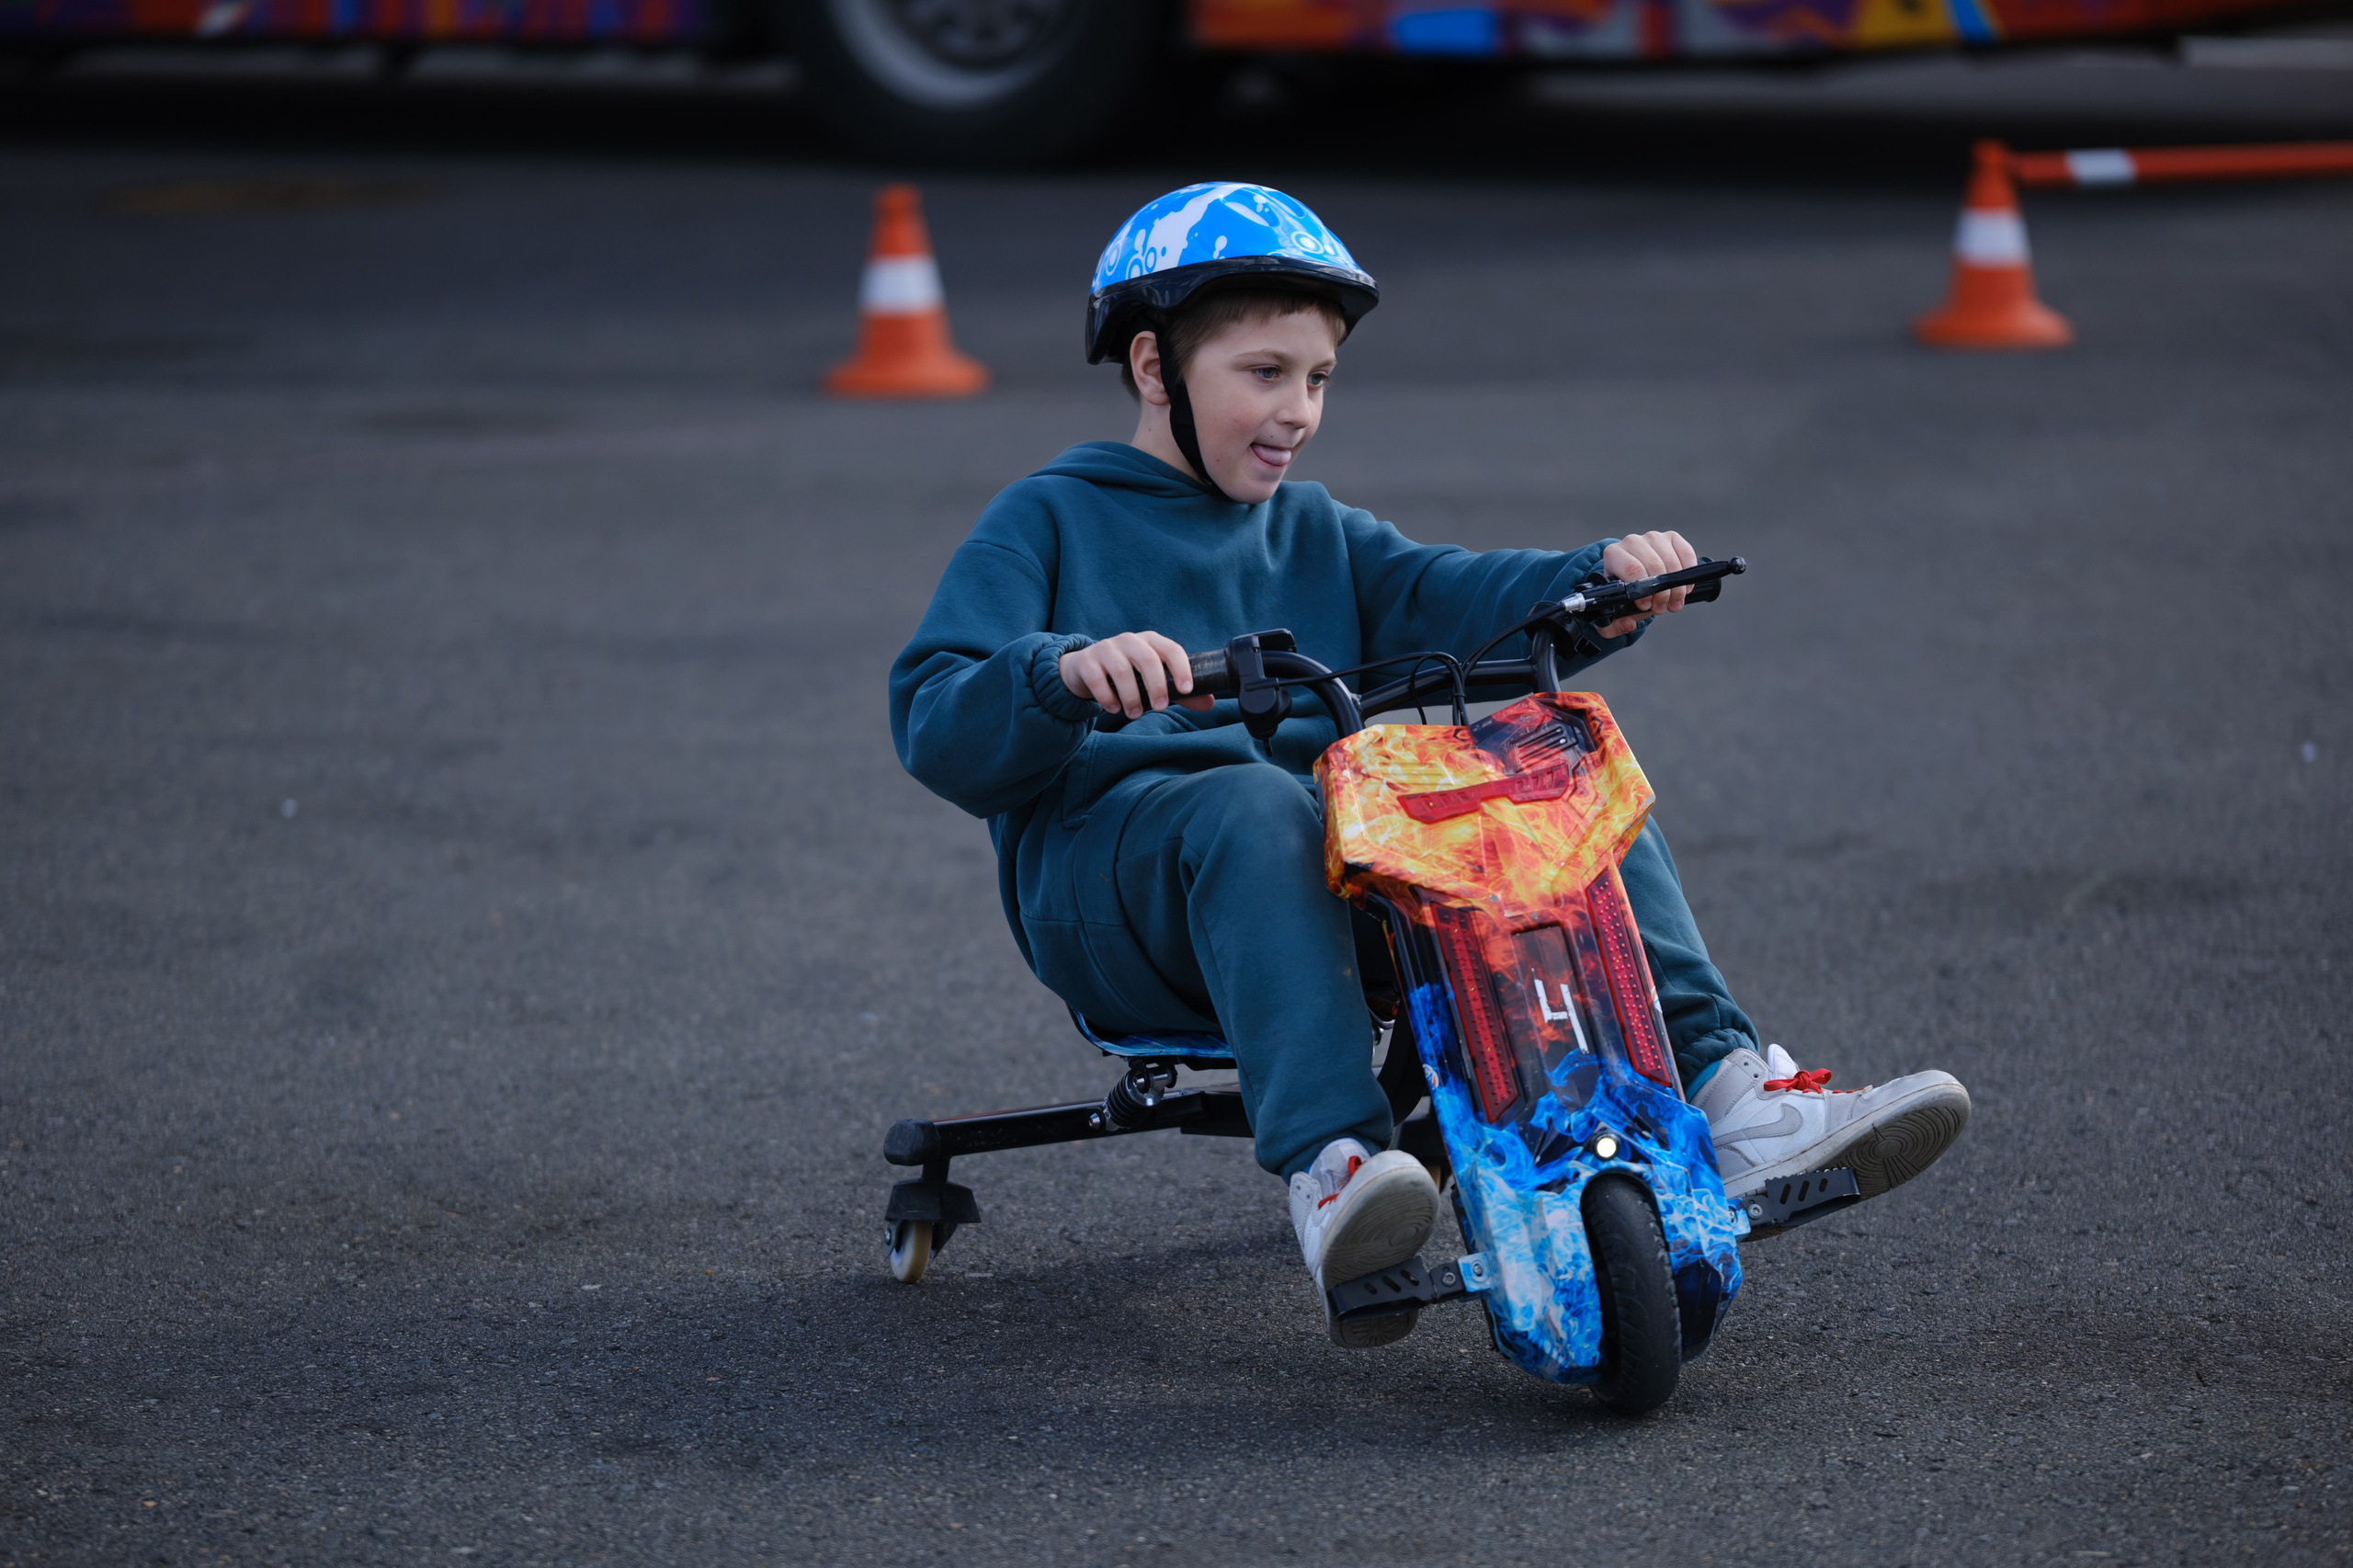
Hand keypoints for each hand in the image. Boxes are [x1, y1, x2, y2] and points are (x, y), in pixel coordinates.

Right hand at [1058, 631, 1214, 719]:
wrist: (1085, 669)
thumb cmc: (1127, 674)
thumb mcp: (1153, 680)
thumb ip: (1178, 692)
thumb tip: (1209, 703)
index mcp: (1151, 641)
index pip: (1171, 649)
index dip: (1181, 668)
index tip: (1186, 690)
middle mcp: (1130, 640)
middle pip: (1148, 659)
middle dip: (1156, 686)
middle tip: (1160, 708)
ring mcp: (1106, 648)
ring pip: (1122, 670)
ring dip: (1131, 697)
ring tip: (1134, 714)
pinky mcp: (1086, 661)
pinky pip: (1098, 679)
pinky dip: (1107, 697)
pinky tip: (1114, 709)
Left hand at [1597, 530, 1698, 638]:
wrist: (1630, 572)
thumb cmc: (1622, 589)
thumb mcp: (1612, 609)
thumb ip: (1613, 625)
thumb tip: (1629, 625)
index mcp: (1613, 554)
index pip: (1632, 569)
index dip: (1643, 591)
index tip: (1646, 606)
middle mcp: (1632, 542)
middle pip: (1654, 566)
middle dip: (1662, 593)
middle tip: (1662, 608)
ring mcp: (1653, 537)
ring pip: (1671, 562)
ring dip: (1676, 587)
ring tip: (1674, 602)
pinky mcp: (1671, 537)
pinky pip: (1686, 553)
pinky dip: (1688, 573)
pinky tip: (1684, 588)